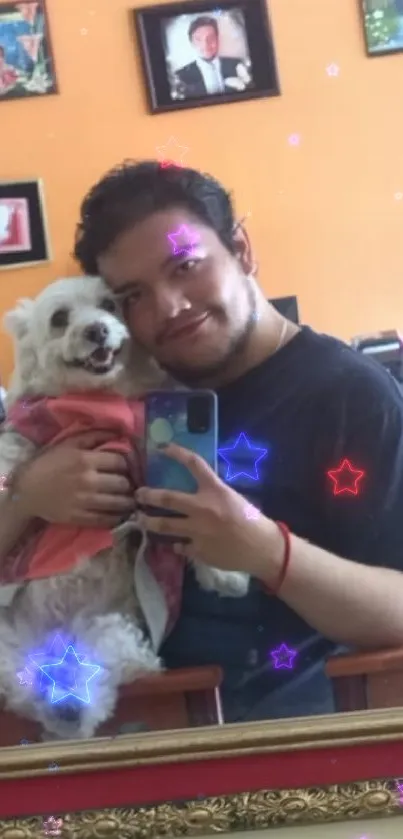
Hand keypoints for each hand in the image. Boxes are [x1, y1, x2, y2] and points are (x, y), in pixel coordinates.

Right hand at [14, 431, 135, 526]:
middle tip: (129, 484)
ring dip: (128, 501)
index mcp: (86, 460)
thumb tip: (120, 432)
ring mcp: (85, 502)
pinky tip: (119, 513)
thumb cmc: (48, 463)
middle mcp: (88, 481)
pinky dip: (118, 517)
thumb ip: (94, 435)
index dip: (127, 464)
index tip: (126, 467)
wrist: (26, 490)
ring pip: (119, 503)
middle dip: (129, 483)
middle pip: (123, 483)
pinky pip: (107, 520)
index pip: (121, 462)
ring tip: (129, 499)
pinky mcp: (80, 518)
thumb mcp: (68, 443)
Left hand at [136, 443, 280, 578]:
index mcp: (215, 490)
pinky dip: (176, 543)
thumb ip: (213, 493)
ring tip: (141, 520)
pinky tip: (175, 543)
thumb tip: (195, 489)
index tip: (163, 448)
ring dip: (149, 523)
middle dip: (148, 495)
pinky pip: (179, 546)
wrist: (262, 548)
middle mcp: (203, 508)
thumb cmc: (252, 520)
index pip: (194, 464)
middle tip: (138, 494)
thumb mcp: (233, 497)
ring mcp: (198, 531)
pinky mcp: (198, 550)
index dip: (177, 453)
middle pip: (167, 499)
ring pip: (165, 526)